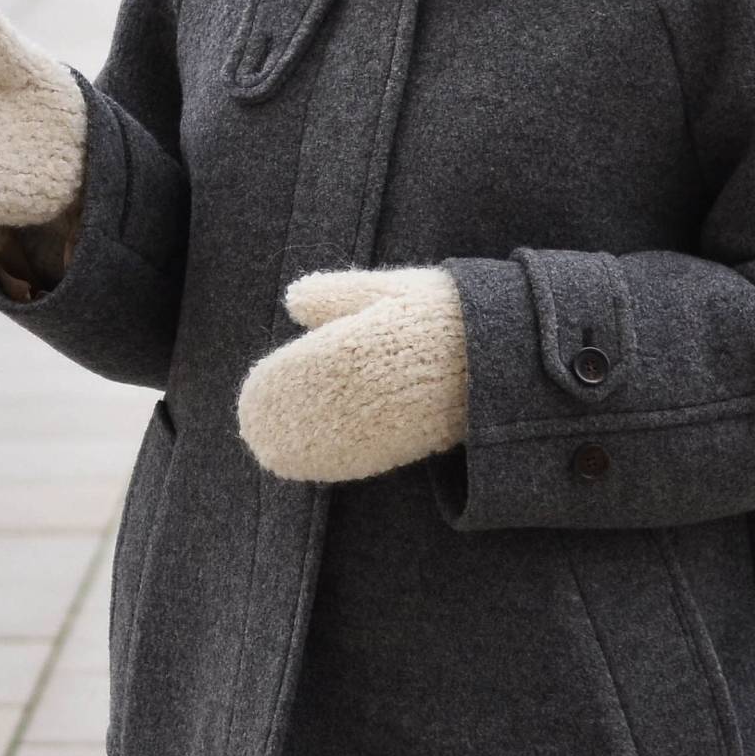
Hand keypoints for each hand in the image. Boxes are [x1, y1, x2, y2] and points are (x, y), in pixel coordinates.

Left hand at [237, 267, 466, 483]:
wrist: (502, 349)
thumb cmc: (443, 312)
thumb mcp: (392, 290)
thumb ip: (339, 295)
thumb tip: (293, 297)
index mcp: (370, 339)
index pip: (313, 364)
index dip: (280, 380)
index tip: (252, 389)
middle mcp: (378, 384)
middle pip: (318, 409)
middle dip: (283, 420)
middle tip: (252, 428)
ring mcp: (393, 418)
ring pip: (336, 440)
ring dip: (300, 447)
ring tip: (271, 451)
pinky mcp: (410, 443)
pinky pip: (363, 457)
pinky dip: (332, 462)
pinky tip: (310, 464)